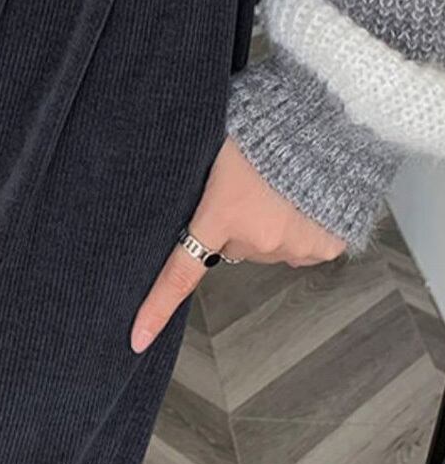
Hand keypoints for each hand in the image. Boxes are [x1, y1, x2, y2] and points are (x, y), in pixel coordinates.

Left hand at [130, 136, 346, 353]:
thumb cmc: (262, 126)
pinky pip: (302, 246)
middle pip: (233, 246)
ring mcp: (293, 245)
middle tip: (248, 186)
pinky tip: (304, 199)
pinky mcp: (326, 246)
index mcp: (221, 215)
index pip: (180, 272)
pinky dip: (300, 228)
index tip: (137, 338)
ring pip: (268, 246)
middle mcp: (257, 240)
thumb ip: (198, 185)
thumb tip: (185, 204)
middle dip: (235, 225)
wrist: (326, 125)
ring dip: (269, 225)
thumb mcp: (214, 150)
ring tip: (280, 185)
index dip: (156, 307)